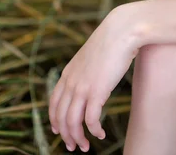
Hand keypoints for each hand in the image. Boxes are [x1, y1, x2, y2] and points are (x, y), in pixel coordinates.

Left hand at [48, 5, 141, 151]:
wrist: (122, 30)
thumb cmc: (111, 41)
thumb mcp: (91, 56)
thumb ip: (85, 69)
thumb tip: (90, 77)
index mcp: (68, 73)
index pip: (53, 103)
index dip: (54, 120)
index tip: (59, 132)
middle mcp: (71, 82)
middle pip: (61, 117)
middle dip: (66, 135)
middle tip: (74, 146)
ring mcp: (82, 87)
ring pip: (73, 123)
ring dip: (78, 138)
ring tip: (85, 146)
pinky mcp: (97, 92)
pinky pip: (91, 120)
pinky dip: (94, 131)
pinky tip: (101, 134)